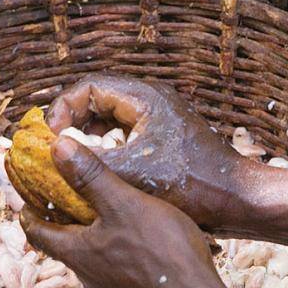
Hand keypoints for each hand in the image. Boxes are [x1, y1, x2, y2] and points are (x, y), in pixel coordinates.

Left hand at [20, 136, 224, 287]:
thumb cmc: (160, 254)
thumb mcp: (124, 204)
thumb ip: (91, 177)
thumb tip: (57, 148)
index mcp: (77, 253)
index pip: (37, 232)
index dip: (27, 212)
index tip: (24, 197)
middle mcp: (88, 277)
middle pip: (65, 245)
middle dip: (63, 220)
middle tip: (68, 196)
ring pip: (94, 259)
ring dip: (94, 236)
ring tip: (109, 212)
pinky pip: (119, 270)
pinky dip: (119, 251)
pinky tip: (141, 240)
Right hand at [46, 73, 246, 230]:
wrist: (238, 200)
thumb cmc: (193, 184)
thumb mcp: (134, 173)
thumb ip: (90, 162)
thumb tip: (52, 154)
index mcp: (145, 98)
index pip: (88, 86)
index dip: (62, 108)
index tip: (49, 136)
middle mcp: (152, 102)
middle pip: (97, 99)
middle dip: (71, 122)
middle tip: (54, 148)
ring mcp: (160, 120)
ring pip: (110, 119)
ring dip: (87, 137)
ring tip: (72, 161)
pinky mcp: (165, 140)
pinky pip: (124, 135)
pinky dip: (106, 149)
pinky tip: (99, 173)